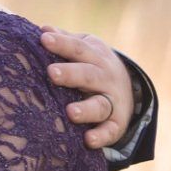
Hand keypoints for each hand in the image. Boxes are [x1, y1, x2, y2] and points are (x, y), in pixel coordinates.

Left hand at [39, 28, 132, 149]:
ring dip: (86, 109)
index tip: (44, 39)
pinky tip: (88, 140)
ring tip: (70, 112)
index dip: (62, 44)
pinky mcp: (116, 123)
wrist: (127, 88)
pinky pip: (110, 131)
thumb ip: (65, 41)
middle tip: (52, 73)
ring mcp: (112, 101)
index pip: (78, 48)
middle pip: (88, 75)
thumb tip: (43, 29)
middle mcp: (105, 78)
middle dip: (71, 74)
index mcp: (95, 56)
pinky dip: (102, 136)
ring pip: (99, 105)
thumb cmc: (92, 65)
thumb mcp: (84, 49)